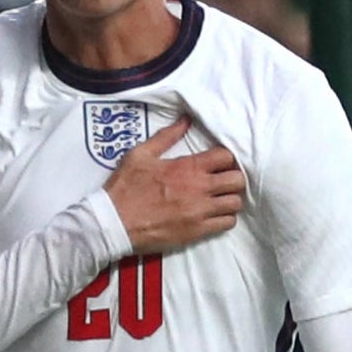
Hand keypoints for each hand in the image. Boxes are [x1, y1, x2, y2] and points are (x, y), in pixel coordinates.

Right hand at [103, 115, 244, 252]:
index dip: (225, 158)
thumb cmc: (125, 187)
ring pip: (235, 203)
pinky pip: (227, 223)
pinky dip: (225, 218)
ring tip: (219, 198)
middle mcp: (200, 188)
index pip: (226, 156)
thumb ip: (166, 137)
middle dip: (233, 177)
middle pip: (237, 180)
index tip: (218, 162)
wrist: (114, 222)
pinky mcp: (198, 231)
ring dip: (230, 198)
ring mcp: (201, 211)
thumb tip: (186, 120)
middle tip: (222, 180)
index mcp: (188, 167)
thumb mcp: (141, 154)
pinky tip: (213, 214)